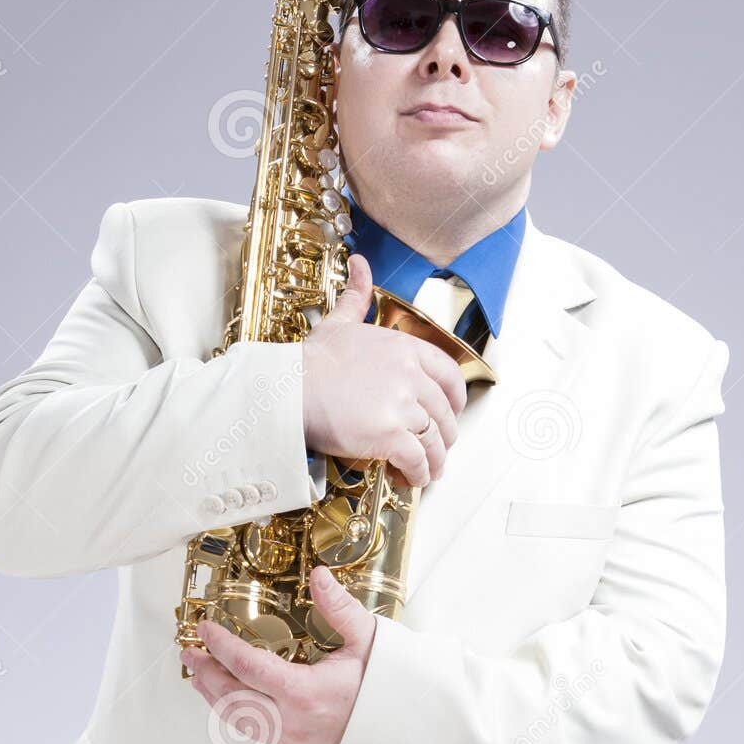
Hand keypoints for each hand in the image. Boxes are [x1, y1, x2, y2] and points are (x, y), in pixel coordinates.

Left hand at [179, 565, 375, 743]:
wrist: (409, 733)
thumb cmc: (391, 689)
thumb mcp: (369, 641)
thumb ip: (340, 608)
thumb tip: (318, 576)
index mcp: (307, 693)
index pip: (249, 668)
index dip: (222, 647)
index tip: (205, 629)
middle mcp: (293, 720)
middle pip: (233, 699)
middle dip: (206, 673)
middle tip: (191, 651)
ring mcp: (293, 738)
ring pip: (239, 720)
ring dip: (214, 697)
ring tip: (199, 675)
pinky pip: (254, 731)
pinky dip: (233, 712)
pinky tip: (228, 699)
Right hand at [302, 252, 466, 487]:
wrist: (287, 389)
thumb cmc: (308, 362)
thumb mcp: (339, 322)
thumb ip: (356, 297)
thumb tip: (360, 263)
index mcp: (403, 348)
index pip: (449, 374)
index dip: (456, 398)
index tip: (453, 411)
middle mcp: (409, 375)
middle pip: (444, 412)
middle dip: (446, 435)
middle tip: (438, 447)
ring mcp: (401, 405)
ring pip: (435, 439)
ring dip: (436, 460)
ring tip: (429, 472)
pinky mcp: (390, 434)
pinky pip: (417, 459)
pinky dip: (419, 473)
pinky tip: (412, 479)